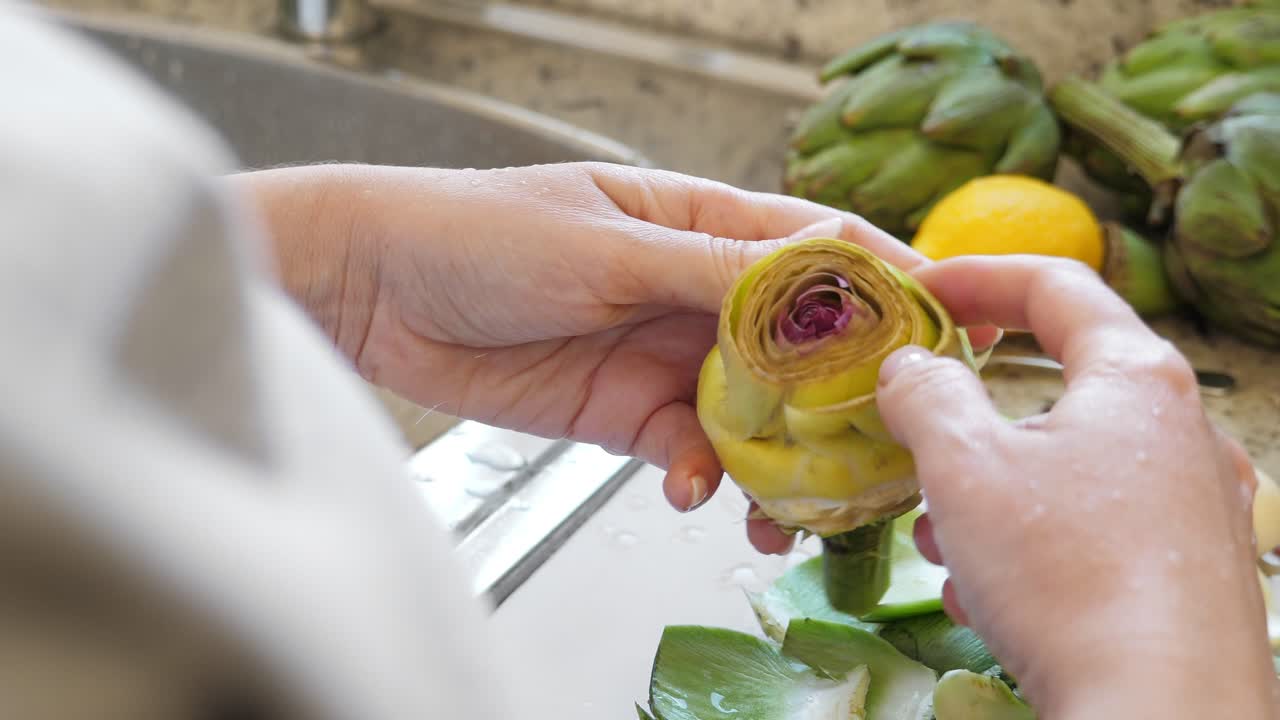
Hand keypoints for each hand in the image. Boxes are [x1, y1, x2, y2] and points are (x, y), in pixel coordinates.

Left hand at [237, 162, 987, 553]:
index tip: (951, 331)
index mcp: (704, 221)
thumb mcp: (609, 247)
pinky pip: (694, 454)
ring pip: (758, 413)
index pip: (820, 249)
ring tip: (798, 505)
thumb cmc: (478, 233)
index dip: (889, 287)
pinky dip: (707, 479)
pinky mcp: (627, 415)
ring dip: (783, 458)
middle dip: (848, 396)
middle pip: (803, 345)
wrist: (372, 292)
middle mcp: (698, 290)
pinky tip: (698, 494)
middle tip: (889, 449)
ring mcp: (666, 356)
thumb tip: (826, 279)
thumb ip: (717, 272)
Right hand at [875, 255, 1277, 717]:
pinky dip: (1033, 542)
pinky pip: (1096, 529)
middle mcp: (1182, 431)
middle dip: (972, 410)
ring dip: (992, 488)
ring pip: (1072, 467)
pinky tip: (989, 595)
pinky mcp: (1193, 574)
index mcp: (1137, 379)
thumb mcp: (965, 469)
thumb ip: (926, 395)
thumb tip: (910, 366)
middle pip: (1061, 382)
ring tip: (942, 536)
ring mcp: (1198, 506)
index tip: (917, 293)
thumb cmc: (1065, 573)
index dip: (975, 275)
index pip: (1055, 286)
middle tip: (916, 428)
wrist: (1163, 716)